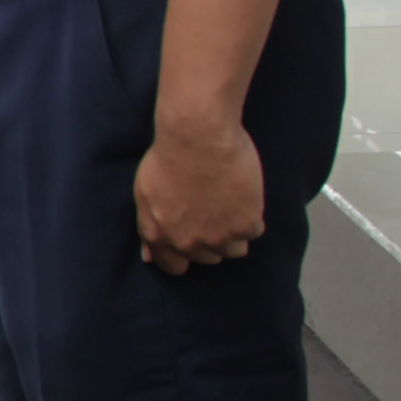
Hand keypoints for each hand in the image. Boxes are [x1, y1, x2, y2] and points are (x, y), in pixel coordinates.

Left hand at [135, 119, 266, 272]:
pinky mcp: (244, 226)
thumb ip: (149, 226)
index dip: (185, 253)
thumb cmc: (169, 155)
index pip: (174, 266)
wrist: (198, 135)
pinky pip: (254, 230)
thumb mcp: (145, 193)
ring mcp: (217, 238)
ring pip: (234, 250)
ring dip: (234, 231)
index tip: (195, 237)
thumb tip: (149, 257)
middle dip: (211, 238)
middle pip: (208, 257)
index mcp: (159, 235)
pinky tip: (242, 192)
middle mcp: (186, 243)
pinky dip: (252, 214)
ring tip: (230, 202)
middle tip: (214, 208)